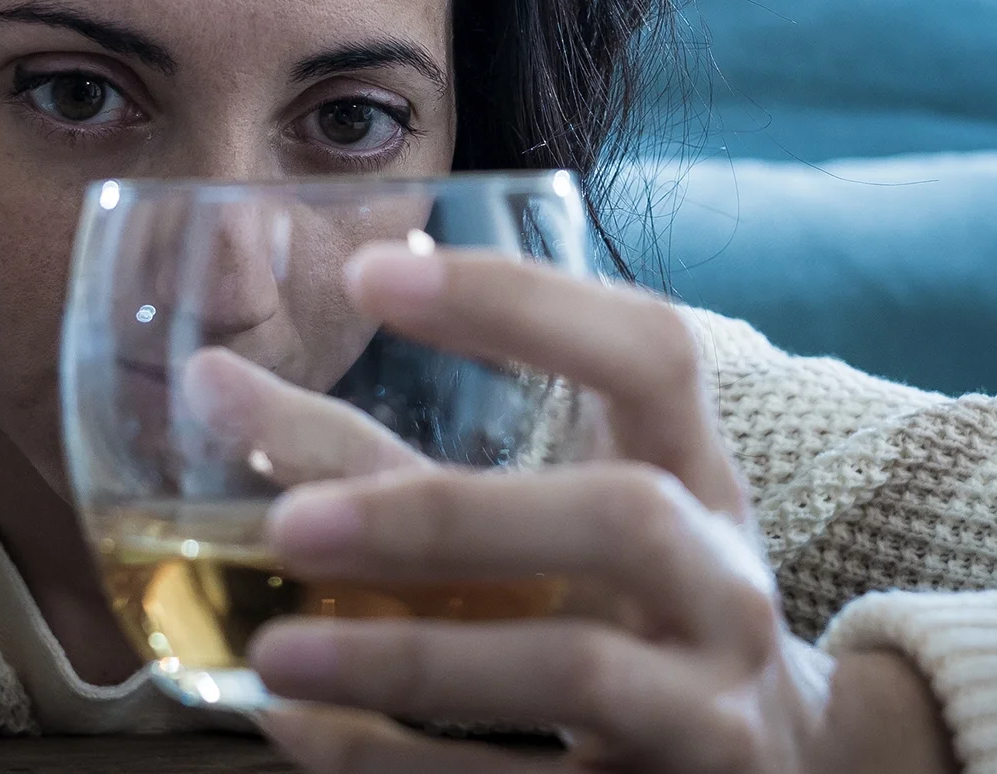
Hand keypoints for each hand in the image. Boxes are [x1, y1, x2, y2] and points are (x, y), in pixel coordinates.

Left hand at [246, 248, 956, 773]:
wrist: (785, 765)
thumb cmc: (633, 604)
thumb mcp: (550, 515)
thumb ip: (387, 453)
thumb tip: (211, 381)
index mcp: (697, 469)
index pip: (649, 349)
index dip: (520, 301)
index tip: (370, 272)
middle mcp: (722, 579)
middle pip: (618, 519)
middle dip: (446, 516)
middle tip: (289, 526)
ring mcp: (708, 703)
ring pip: (575, 670)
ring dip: (409, 658)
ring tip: (271, 656)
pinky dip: (402, 765)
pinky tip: (298, 730)